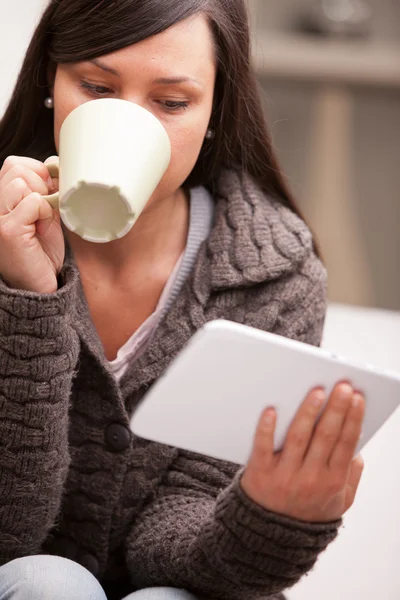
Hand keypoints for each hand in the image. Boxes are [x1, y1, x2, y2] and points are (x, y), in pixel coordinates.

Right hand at [0, 156, 63, 292]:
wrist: (38, 287)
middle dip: (40, 184)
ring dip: (42, 200)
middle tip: (44, 213)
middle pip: (16, 168)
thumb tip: (54, 167)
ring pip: (21, 182)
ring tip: (40, 223)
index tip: (46, 197)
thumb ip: (42, 191)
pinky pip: (32, 201)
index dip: (37, 174)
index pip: (14, 164)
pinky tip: (40, 230)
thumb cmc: (41, 252)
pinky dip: (44, 212)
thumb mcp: (42, 215)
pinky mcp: (7, 230)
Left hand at [241, 382, 364, 522]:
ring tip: (317, 392)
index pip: (346, 444)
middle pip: (326, 436)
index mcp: (332, 481)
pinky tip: (272, 410)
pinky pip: (263, 447)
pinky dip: (267, 428)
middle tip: (342, 386)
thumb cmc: (306, 513)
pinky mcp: (259, 472)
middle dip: (337, 408)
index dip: (353, 418)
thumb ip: (351, 478)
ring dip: (309, 412)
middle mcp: (310, 478)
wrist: (268, 537)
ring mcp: (285, 475)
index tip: (357, 397)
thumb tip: (357, 452)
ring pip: (299, 437)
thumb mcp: (338, 503)